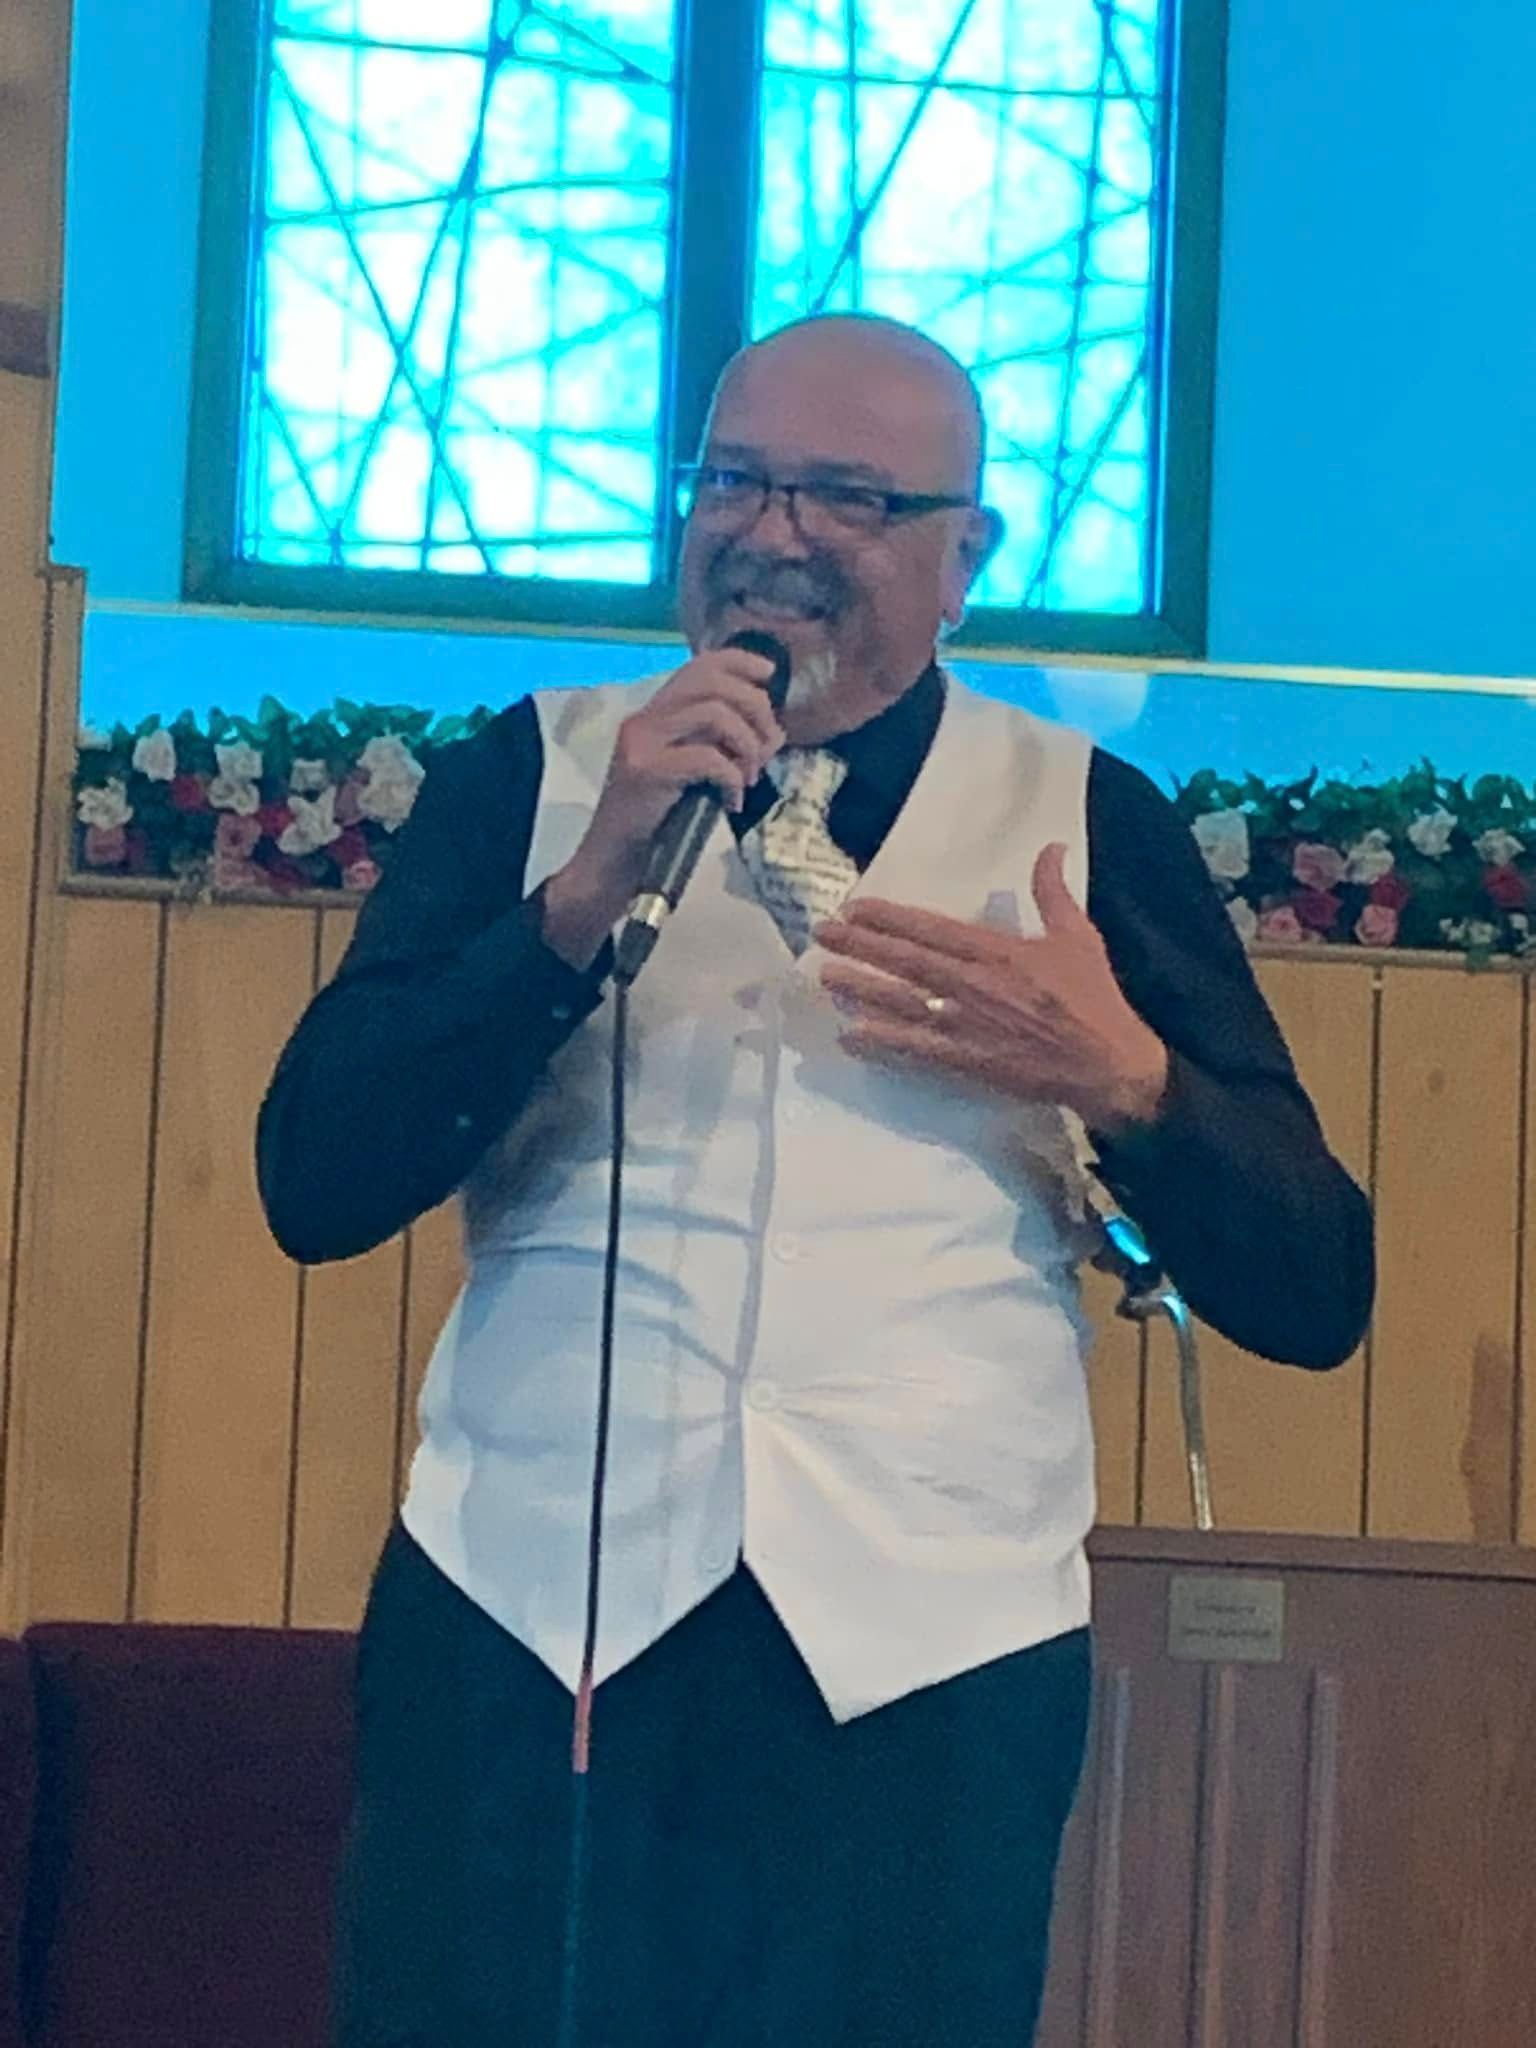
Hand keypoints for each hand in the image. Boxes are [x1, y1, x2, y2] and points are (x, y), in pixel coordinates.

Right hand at [541, 649, 785, 966]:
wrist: (613, 867)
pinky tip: (731, 802)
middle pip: (712, 683)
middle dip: (755, 709)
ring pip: (714, 713)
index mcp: (654, 716)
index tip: (769, 674)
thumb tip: (775, 732)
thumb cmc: (656, 827)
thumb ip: (728, 749)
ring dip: (747, 745)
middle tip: (766, 747)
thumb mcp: (696, 779)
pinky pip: (708, 758)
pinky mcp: (646, 771)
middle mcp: (644, 720)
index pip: (698, 666)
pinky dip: (732, 778)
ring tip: (749, 777)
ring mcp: (641, 743)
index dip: (739, 661)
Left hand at [816, 843, 1169, 1133]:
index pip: (930, 929)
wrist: (1107, 1064)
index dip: (888, 918)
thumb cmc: (1092, 998)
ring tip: (825, 977)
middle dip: (860, 946)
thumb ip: (1053, 891)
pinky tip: (850, 1037)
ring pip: (901, 1004)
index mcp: (996, 952)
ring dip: (860, 990)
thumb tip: (1050, 846)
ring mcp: (965, 1026)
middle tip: (820, 935)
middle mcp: (972, 985)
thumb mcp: (1077, 935)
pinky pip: (914, 1051)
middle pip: (904, 962)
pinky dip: (881, 1044)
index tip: (853, 908)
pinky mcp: (966, 1062)